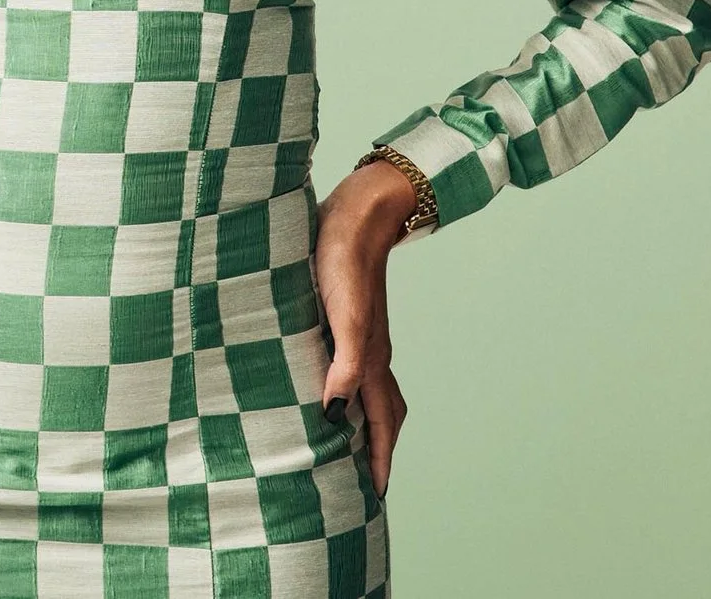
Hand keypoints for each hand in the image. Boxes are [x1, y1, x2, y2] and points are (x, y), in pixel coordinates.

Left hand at [312, 157, 416, 496]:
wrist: (356, 215)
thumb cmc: (345, 262)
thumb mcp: (344, 315)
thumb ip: (345, 363)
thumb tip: (336, 412)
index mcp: (372, 360)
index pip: (381, 423)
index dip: (378, 458)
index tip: (375, 495)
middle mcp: (371, 354)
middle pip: (383, 414)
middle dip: (377, 449)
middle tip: (364, 481)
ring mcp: (361, 337)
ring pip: (370, 391)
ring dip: (363, 422)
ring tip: (347, 445)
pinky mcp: (346, 319)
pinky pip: (352, 369)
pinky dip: (347, 390)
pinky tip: (327, 387)